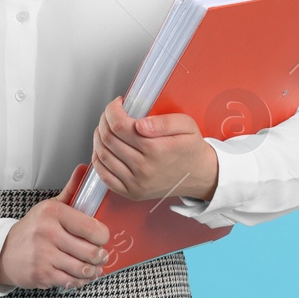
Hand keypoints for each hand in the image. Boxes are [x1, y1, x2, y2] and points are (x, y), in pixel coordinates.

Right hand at [0, 164, 110, 290]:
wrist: (4, 252)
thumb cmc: (32, 229)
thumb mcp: (49, 206)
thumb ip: (71, 190)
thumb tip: (84, 169)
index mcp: (53, 213)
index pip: (91, 227)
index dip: (104, 236)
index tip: (103, 237)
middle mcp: (48, 233)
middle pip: (90, 251)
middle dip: (101, 256)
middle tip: (102, 255)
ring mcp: (44, 255)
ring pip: (82, 268)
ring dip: (93, 270)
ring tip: (94, 267)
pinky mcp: (42, 274)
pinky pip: (71, 281)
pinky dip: (80, 281)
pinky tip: (80, 275)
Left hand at [91, 96, 218, 202]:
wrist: (200, 176)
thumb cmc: (191, 149)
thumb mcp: (187, 126)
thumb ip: (164, 122)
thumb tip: (140, 124)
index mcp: (156, 149)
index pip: (120, 126)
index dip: (112, 111)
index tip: (117, 104)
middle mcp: (144, 168)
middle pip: (109, 139)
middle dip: (104, 121)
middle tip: (110, 114)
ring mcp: (136, 183)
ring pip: (103, 156)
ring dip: (99, 138)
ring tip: (105, 128)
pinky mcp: (131, 193)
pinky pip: (105, 177)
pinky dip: (98, 161)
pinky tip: (103, 149)